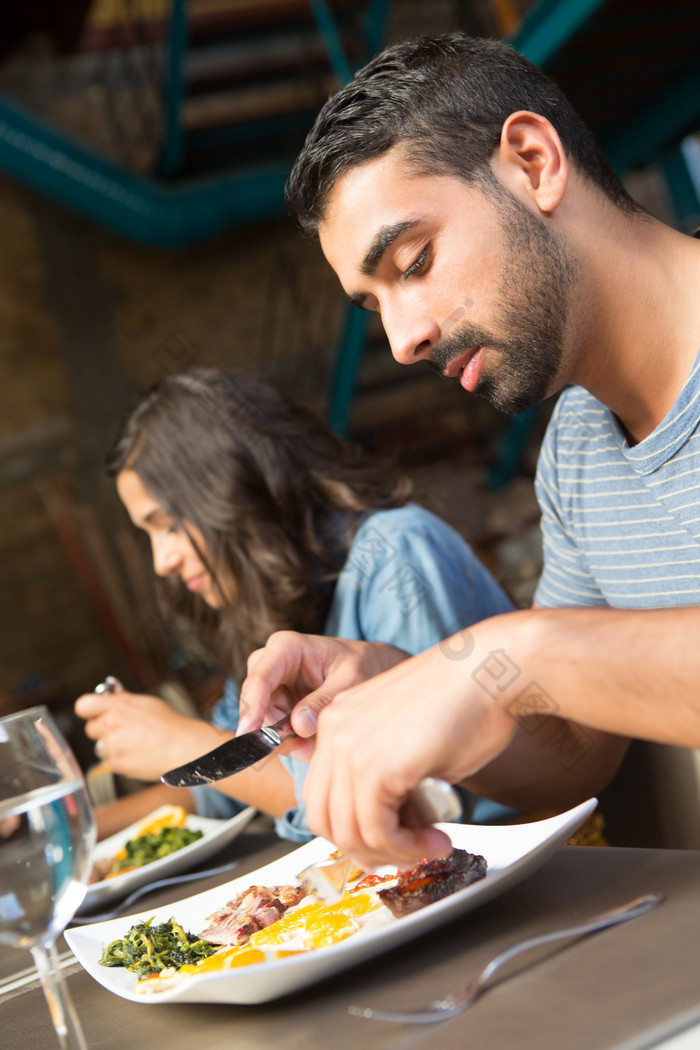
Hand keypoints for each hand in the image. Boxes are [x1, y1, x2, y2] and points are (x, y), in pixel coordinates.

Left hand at [74, 689, 223, 780]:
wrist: (184, 748)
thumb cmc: (170, 724)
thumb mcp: (147, 703)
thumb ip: (124, 700)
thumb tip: (110, 696)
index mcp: (117, 706)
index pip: (83, 705)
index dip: (90, 710)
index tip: (96, 713)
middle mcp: (110, 725)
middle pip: (90, 728)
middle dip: (103, 730)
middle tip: (123, 731)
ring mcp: (112, 746)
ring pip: (100, 747)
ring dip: (112, 747)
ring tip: (135, 745)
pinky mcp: (117, 764)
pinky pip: (110, 762)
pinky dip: (121, 760)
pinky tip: (138, 755)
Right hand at [238, 632, 407, 758]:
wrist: (374, 668)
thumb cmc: (364, 665)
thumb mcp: (351, 680)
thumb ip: (324, 701)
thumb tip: (298, 726)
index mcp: (288, 647)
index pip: (260, 678)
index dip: (251, 707)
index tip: (247, 733)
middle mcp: (272, 663)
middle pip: (257, 704)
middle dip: (275, 731)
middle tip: (306, 751)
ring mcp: (273, 684)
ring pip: (263, 721)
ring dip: (287, 741)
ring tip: (317, 748)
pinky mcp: (279, 703)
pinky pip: (274, 729)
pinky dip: (293, 742)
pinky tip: (314, 745)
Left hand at [302, 638, 517, 869]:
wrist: (488, 671)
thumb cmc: (464, 699)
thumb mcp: (408, 742)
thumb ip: (388, 779)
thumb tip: (390, 827)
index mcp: (338, 720)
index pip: (322, 794)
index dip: (353, 829)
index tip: (389, 840)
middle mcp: (334, 731)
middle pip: (324, 818)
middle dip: (365, 848)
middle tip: (405, 853)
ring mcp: (349, 748)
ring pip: (348, 831)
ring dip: (391, 853)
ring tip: (430, 848)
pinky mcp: (374, 766)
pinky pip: (376, 830)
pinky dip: (406, 848)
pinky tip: (435, 841)